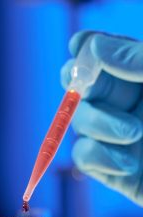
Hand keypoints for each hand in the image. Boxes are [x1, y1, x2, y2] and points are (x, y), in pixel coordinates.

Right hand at [61, 31, 142, 204]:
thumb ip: (139, 60)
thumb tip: (93, 47)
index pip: (104, 53)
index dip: (87, 49)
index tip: (82, 47)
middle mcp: (130, 104)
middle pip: (81, 86)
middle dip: (81, 86)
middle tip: (88, 89)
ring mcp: (118, 138)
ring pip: (79, 121)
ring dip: (99, 125)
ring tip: (135, 135)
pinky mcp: (112, 170)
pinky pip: (83, 157)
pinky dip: (99, 158)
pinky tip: (128, 165)